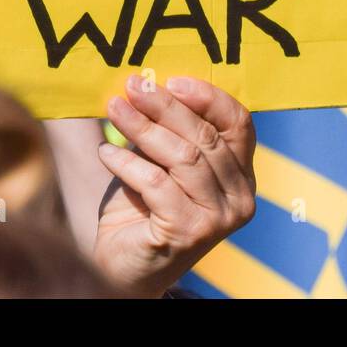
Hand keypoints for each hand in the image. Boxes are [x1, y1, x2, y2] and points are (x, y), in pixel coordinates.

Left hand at [93, 74, 255, 297]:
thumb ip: (166, 130)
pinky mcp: (189, 233)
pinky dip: (127, 163)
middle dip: (166, 106)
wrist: (125, 267)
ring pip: (183, 157)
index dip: (208, 97)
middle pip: (206, 137)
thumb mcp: (160, 161)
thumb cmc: (143, 207)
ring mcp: (218, 219)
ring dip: (142, 128)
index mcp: (240, 175)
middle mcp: (240, 198)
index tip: (171, 79)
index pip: (239, 124)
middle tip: (133, 86)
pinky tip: (105, 152)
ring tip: (114, 109)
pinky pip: (157, 183)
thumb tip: (147, 84)